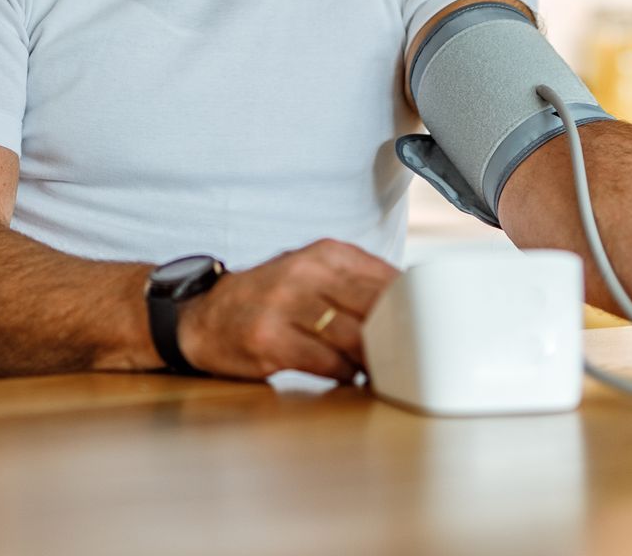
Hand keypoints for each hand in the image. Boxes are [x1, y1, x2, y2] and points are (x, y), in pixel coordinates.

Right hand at [175, 239, 398, 382]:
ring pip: (355, 337)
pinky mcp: (271, 340)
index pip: (387, 278)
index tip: (429, 329)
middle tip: (415, 357)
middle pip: (375, 307)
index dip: (414, 308)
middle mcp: (306, 272)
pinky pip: (327, 362)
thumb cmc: (270, 298)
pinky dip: (346, 375)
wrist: (203, 317)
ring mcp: (286, 305)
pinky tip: (351, 378)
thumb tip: (417, 307)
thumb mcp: (312, 272)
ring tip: (388, 372)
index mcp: (325, 253)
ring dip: (376, 360)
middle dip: (400, 337)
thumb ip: (357, 282)